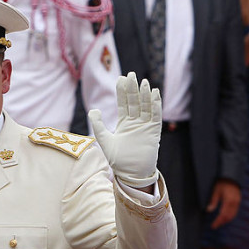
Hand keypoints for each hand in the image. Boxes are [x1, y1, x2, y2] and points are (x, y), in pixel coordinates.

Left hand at [90, 72, 160, 187]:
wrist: (131, 174)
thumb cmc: (118, 160)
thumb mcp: (105, 141)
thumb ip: (98, 125)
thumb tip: (93, 109)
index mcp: (124, 123)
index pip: (123, 103)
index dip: (122, 91)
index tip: (121, 78)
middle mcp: (135, 122)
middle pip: (135, 102)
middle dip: (133, 88)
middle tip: (131, 74)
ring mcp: (145, 126)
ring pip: (146, 106)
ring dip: (145, 95)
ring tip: (143, 82)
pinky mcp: (153, 132)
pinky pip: (155, 116)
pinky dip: (155, 105)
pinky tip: (154, 94)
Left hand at [206, 179, 240, 228]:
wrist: (231, 177)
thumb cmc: (222, 183)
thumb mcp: (215, 191)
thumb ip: (213, 201)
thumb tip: (208, 210)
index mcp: (229, 201)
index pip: (223, 215)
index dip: (218, 221)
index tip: (213, 226)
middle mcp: (235, 203)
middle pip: (228, 217)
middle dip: (221, 222)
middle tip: (214, 226)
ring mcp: (237, 202)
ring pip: (232, 215)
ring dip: (226, 220)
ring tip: (218, 223)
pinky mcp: (238, 202)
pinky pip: (235, 212)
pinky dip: (229, 216)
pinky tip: (224, 218)